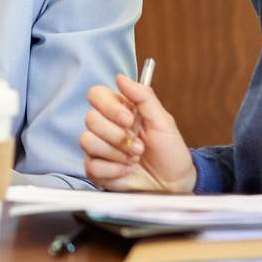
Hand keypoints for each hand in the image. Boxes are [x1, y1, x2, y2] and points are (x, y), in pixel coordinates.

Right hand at [81, 73, 194, 192]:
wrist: (174, 184)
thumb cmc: (170, 152)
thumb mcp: (163, 121)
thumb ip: (143, 96)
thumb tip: (121, 77)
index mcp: (120, 110)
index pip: (97, 95)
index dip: (109, 107)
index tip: (129, 120)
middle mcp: (106, 126)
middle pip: (90, 118)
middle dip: (117, 135)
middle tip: (138, 146)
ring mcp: (100, 148)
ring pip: (87, 141)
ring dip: (116, 153)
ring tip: (133, 159)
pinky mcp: (96, 169)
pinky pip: (91, 164)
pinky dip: (113, 169)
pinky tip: (126, 170)